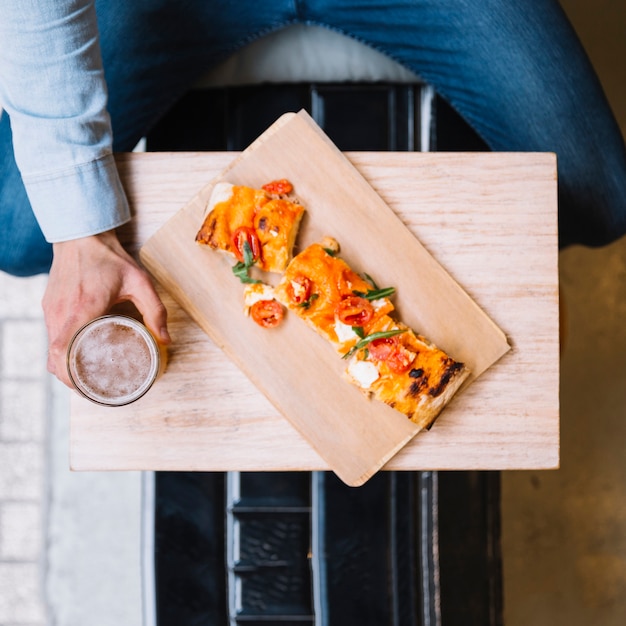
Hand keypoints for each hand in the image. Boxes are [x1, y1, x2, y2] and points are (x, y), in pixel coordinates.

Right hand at [42, 230, 170, 386]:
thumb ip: (155, 310)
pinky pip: (51, 334)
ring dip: (64, 363)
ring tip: (86, 373)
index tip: (84, 387)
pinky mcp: (49, 304)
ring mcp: (51, 308)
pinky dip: (60, 349)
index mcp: (83, 307)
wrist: (82, 234)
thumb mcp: (140, 281)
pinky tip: (78, 352)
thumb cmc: (110, 258)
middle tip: (90, 386)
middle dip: (68, 376)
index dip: (69, 374)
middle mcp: (62, 311)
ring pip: (50, 347)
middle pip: (53, 355)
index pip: (62, 349)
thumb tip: (165, 339)